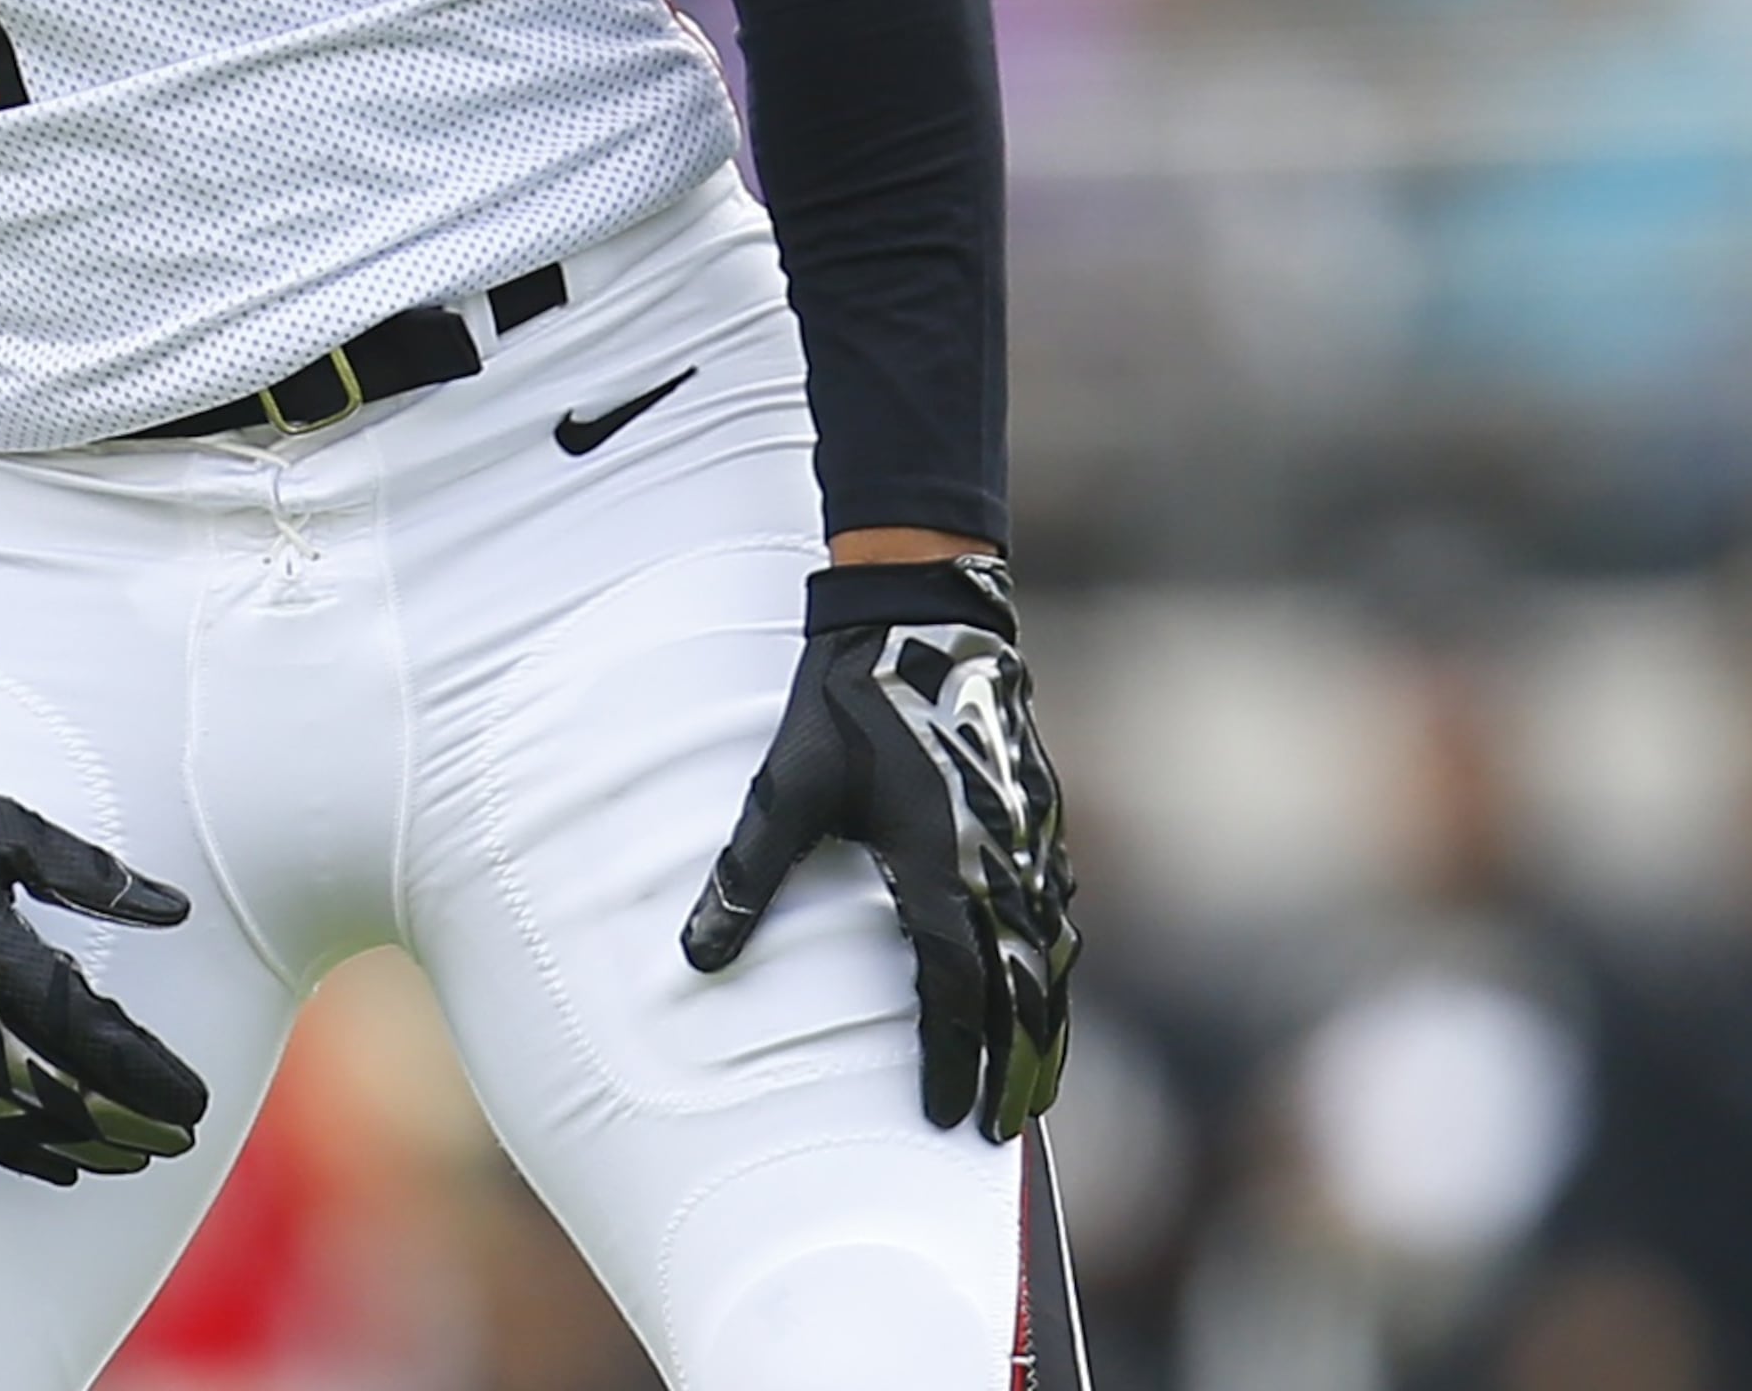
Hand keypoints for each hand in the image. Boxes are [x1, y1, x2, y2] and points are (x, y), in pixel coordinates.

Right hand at [0, 704, 210, 1183]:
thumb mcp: (7, 825)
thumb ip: (89, 873)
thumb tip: (173, 909)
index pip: (81, 1031)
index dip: (140, 1073)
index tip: (190, 1096)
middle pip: (47, 1088)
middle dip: (120, 1120)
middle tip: (177, 1137)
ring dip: (70, 1144)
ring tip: (128, 1157)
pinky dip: (0, 1146)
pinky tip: (44, 1161)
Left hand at [679, 556, 1077, 1139]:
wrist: (925, 617)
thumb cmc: (846, 702)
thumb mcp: (785, 789)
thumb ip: (746, 877)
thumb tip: (694, 958)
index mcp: (938, 867)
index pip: (955, 993)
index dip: (953, 1064)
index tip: (944, 1121)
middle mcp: (998, 863)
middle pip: (1020, 994)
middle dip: (1013, 1069)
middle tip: (1000, 1134)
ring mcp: (1030, 840)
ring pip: (1050, 957)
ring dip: (1042, 1025)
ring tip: (1031, 1086)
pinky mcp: (1039, 816)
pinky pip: (1057, 912)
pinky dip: (1052, 966)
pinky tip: (1043, 986)